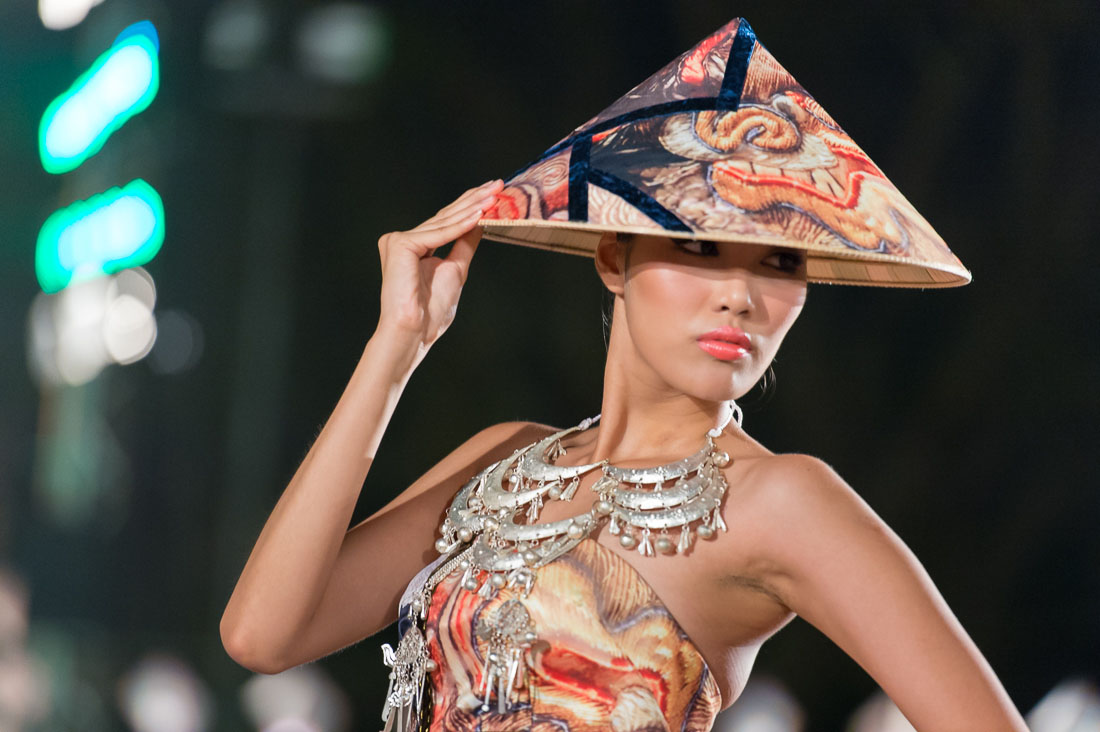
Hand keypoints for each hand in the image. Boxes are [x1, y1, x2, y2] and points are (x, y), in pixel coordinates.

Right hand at [376, 180, 503, 349]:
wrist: (413, 331)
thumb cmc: (430, 311)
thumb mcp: (455, 269)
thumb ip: (464, 244)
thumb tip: (480, 220)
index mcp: (412, 247)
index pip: (445, 222)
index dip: (469, 206)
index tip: (492, 192)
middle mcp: (402, 240)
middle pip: (444, 218)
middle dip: (473, 200)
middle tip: (496, 184)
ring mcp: (398, 241)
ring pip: (443, 224)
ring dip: (471, 208)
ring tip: (493, 196)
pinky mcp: (399, 244)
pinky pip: (438, 235)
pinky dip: (460, 226)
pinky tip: (480, 214)